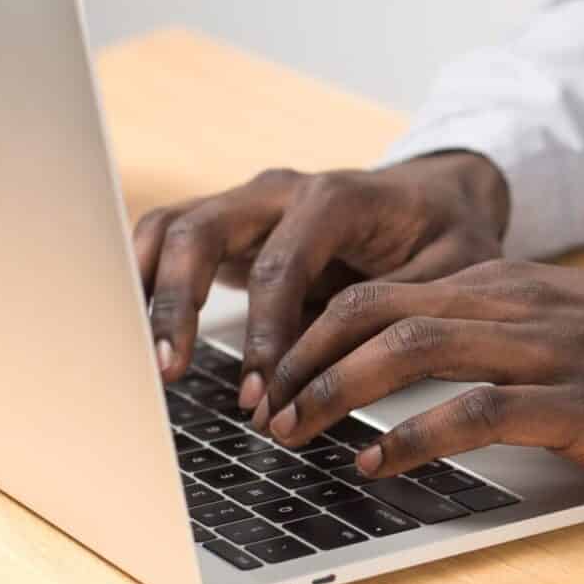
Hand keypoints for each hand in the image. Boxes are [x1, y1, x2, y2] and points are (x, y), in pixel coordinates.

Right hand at [132, 153, 509, 405]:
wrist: (438, 196)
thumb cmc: (446, 235)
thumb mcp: (449, 273)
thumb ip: (398, 311)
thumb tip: (351, 372)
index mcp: (336, 197)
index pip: (280, 265)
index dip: (265, 333)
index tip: (261, 392)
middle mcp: (280, 191)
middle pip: (203, 231)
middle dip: (179, 304)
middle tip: (167, 371)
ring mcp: (247, 203)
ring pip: (171, 229)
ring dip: (148, 292)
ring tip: (139, 359)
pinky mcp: (229, 226)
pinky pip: (168, 242)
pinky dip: (144, 282)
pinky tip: (134, 334)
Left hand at [256, 260, 583, 481]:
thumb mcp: (578, 319)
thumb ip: (509, 326)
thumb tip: (432, 351)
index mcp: (515, 285)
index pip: (384, 290)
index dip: (312, 330)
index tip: (273, 375)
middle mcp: (521, 305)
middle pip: (377, 308)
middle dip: (301, 357)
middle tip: (261, 409)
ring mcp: (551, 351)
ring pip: (412, 346)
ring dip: (334, 390)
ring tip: (293, 432)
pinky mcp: (582, 405)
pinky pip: (477, 410)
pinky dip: (412, 435)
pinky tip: (376, 462)